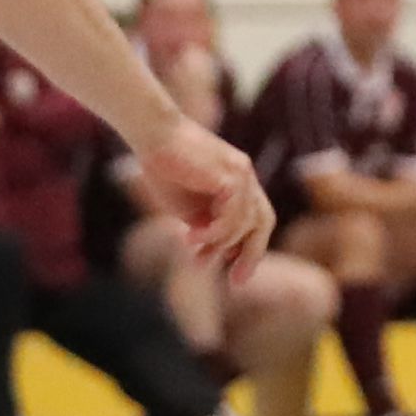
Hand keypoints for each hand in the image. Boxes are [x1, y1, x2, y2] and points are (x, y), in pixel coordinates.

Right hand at [145, 126, 271, 278]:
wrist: (152, 133)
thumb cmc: (163, 165)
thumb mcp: (188, 206)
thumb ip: (205, 226)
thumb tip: (214, 252)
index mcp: (237, 181)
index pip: (256, 218)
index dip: (248, 246)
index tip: (232, 271)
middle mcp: (245, 175)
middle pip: (264, 221)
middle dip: (252, 254)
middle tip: (237, 282)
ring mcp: (241, 173)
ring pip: (245, 223)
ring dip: (219, 244)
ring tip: (194, 254)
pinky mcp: (230, 174)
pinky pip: (233, 215)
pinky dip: (214, 233)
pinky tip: (191, 239)